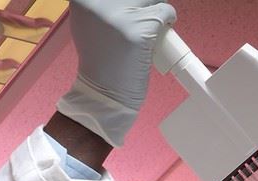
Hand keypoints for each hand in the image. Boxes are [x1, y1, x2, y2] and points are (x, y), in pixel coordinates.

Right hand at [57, 0, 175, 146]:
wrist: (104, 94)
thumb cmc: (100, 61)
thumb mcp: (89, 23)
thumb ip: (102, 6)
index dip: (130, 1)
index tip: (132, 9)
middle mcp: (99, 3)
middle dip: (143, 4)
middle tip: (143, 18)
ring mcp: (120, 16)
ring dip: (155, 10)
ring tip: (150, 27)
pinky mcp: (139, 30)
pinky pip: (165, 12)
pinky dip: (169, 19)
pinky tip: (161, 32)